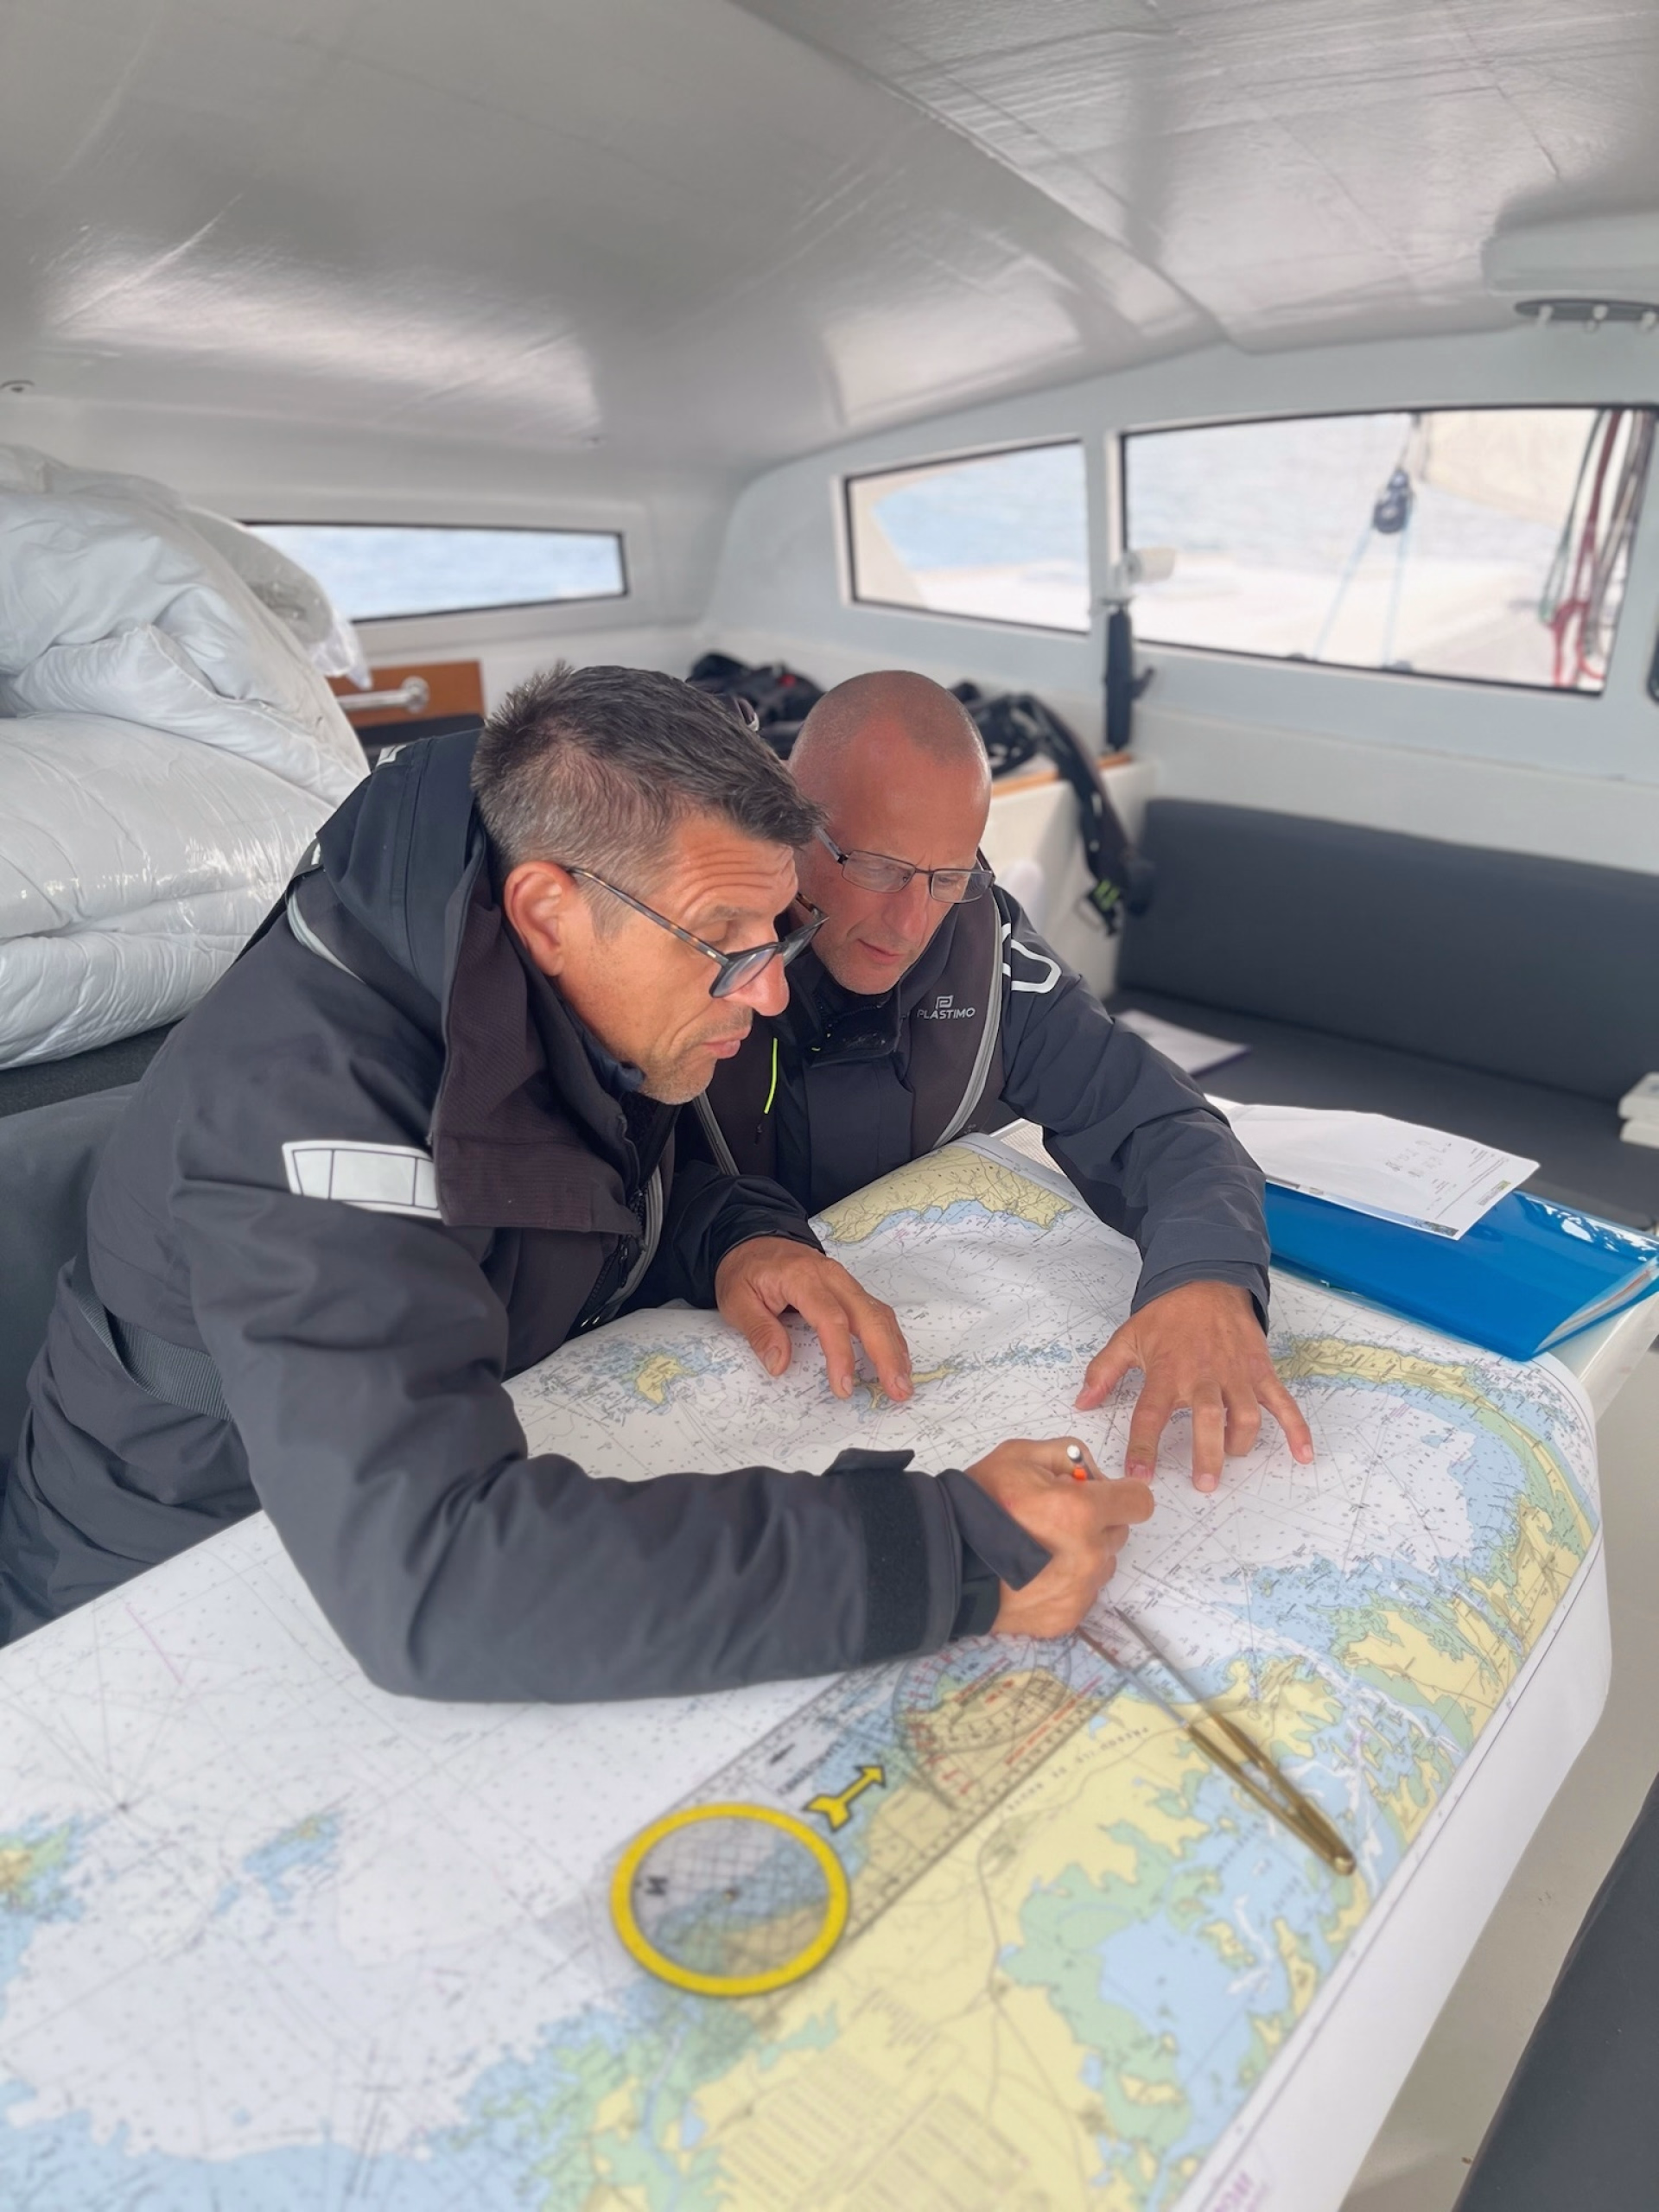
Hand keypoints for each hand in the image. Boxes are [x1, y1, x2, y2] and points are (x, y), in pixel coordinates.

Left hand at [715, 1236, 913, 1401]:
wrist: (754, 1238)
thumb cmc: (745, 1270)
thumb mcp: (736, 1299)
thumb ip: (759, 1331)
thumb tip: (779, 1365)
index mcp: (803, 1278)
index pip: (831, 1318)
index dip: (841, 1355)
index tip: (843, 1387)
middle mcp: (832, 1277)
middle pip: (869, 1315)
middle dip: (886, 1355)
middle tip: (898, 1391)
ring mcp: (845, 1281)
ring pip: (879, 1313)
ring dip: (895, 1349)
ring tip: (902, 1384)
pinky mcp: (850, 1289)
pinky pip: (876, 1312)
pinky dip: (890, 1338)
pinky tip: (896, 1361)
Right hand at [963, 1436, 1154, 1638]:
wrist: (945, 1560)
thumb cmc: (979, 1504)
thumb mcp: (1018, 1455)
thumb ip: (1067, 1454)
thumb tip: (1090, 1473)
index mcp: (1082, 1511)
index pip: (1139, 1502)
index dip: (1121, 1494)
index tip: (1099, 1495)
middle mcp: (1090, 1554)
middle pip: (1118, 1533)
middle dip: (1096, 1521)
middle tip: (1055, 1519)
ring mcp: (1081, 1591)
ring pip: (1101, 1565)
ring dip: (1083, 1554)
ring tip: (1040, 1549)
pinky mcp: (1067, 1617)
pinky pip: (1083, 1593)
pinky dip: (1066, 1583)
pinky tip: (1034, 1575)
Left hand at [1074, 1280, 1313, 1492]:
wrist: (1206, 1279)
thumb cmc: (1167, 1314)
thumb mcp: (1128, 1337)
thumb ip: (1103, 1372)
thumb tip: (1081, 1402)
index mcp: (1167, 1372)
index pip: (1151, 1416)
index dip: (1143, 1448)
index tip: (1140, 1477)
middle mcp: (1203, 1376)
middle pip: (1208, 1420)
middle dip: (1207, 1455)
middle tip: (1204, 1484)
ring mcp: (1235, 1374)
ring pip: (1245, 1415)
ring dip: (1241, 1443)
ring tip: (1232, 1460)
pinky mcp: (1259, 1370)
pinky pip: (1282, 1402)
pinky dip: (1296, 1428)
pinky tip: (1303, 1454)